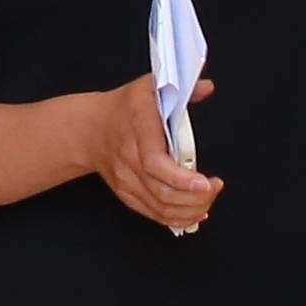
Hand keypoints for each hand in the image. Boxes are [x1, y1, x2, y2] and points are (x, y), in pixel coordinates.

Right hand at [77, 78, 221, 234]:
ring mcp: (128, 182)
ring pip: (160, 208)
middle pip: (162, 193)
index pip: (155, 164)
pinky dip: (177, 218)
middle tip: (214, 188)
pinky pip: (154, 214)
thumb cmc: (122, 109)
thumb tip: (207, 87)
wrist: (90, 129)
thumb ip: (184, 88)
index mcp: (138, 133)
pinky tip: (195, 212)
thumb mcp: (149, 87)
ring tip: (208, 199)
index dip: (182, 179)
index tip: (205, 183)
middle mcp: (130, 162)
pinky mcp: (128, 195)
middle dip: (195, 198)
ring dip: (190, 210)